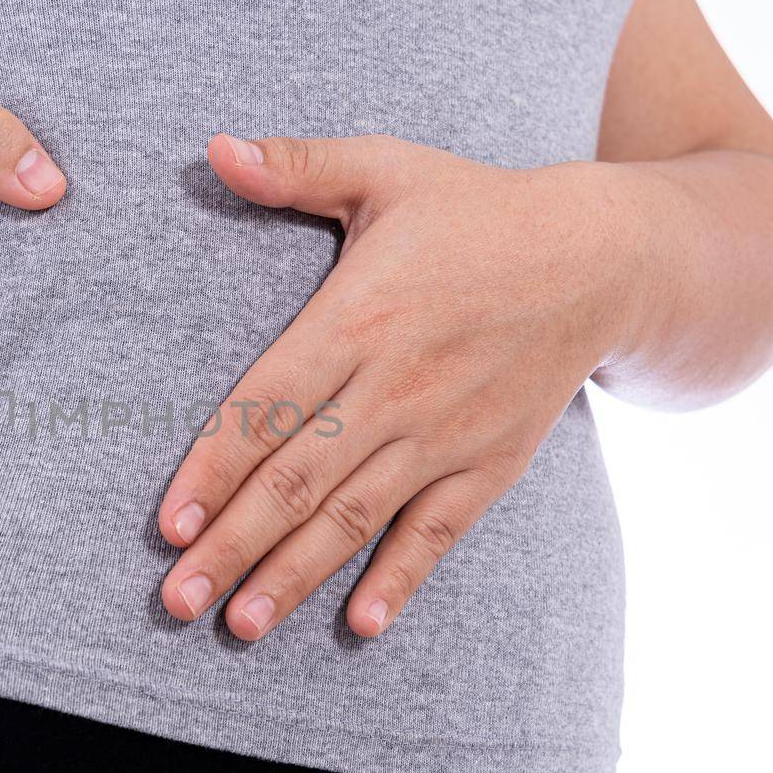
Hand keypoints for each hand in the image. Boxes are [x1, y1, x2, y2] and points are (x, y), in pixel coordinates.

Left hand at [158, 133, 640, 639]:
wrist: (605, 256)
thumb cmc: (477, 211)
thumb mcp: (388, 169)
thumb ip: (298, 167)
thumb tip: (213, 147)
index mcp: (357, 317)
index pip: (266, 405)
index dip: (214, 468)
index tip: (167, 523)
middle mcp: (396, 386)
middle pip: (298, 479)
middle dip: (232, 545)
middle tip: (174, 601)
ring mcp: (446, 432)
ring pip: (356, 517)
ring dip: (294, 576)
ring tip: (239, 626)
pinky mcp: (492, 462)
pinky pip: (439, 532)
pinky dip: (402, 579)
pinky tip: (362, 625)